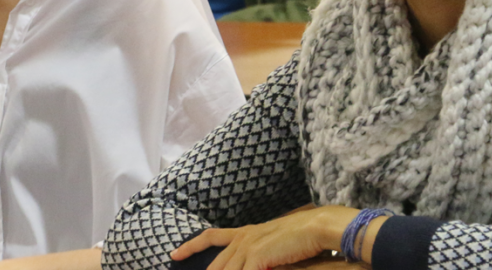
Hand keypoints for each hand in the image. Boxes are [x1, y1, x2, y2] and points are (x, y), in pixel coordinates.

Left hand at [172, 207, 358, 269]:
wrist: (316, 226)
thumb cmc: (302, 236)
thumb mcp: (275, 244)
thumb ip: (261, 255)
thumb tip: (253, 263)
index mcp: (245, 232)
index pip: (211, 237)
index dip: (191, 246)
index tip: (174, 254)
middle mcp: (243, 238)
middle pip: (216, 265)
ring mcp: (248, 247)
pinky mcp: (257, 256)